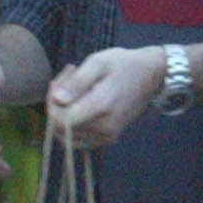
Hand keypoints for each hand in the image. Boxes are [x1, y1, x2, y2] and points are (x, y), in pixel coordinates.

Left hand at [45, 46, 165, 147]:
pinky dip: (72, 122)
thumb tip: (57, 99)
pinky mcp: (107, 139)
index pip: (60, 119)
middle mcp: (104, 128)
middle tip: (67, 80)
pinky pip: (78, 138)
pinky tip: (79, 103)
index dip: (51, 102)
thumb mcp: (98, 62)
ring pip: (67, 134)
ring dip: (62, 113)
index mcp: (100, 107)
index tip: (58, 81)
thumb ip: (77, 82)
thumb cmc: (123, 64)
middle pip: (61, 127)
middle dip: (55, 105)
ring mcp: (106, 136)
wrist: (151, 76)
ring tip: (73, 89)